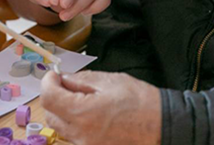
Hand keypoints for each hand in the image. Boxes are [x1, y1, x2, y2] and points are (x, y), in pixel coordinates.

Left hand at [39, 70, 162, 144]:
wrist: (165, 127)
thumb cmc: (143, 103)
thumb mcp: (111, 81)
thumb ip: (81, 79)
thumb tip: (63, 79)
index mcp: (83, 113)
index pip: (48, 97)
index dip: (48, 82)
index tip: (54, 76)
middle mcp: (81, 134)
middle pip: (51, 114)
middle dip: (55, 97)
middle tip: (69, 86)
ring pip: (62, 127)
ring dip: (65, 112)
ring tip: (84, 101)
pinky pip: (75, 137)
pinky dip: (77, 125)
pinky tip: (92, 115)